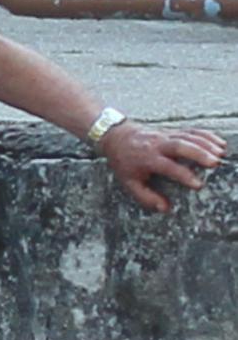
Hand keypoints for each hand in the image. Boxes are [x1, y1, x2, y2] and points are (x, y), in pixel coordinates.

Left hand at [98, 117, 224, 212]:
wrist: (118, 138)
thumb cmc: (125, 163)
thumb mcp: (128, 182)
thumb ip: (145, 197)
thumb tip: (164, 208)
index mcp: (146, 158)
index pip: (166, 166)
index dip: (182, 175)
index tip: (198, 185)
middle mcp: (157, 145)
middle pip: (179, 145)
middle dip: (198, 153)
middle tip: (215, 163)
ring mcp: (165, 135)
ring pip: (187, 136)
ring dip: (206, 144)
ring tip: (221, 155)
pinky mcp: (172, 130)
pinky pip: (191, 130)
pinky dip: (207, 135)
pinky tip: (220, 143)